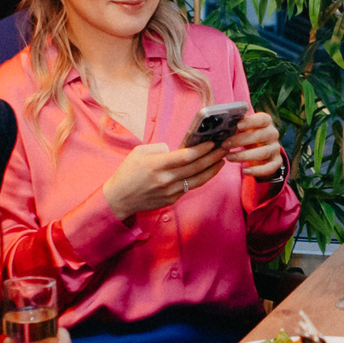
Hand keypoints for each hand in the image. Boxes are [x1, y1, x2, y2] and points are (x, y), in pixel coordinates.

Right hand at [103, 140, 226, 221]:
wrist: (119, 199)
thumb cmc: (127, 173)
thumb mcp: (139, 152)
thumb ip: (160, 148)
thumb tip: (177, 149)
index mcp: (157, 165)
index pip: (186, 156)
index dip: (202, 149)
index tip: (213, 143)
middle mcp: (166, 179)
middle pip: (196, 168)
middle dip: (213, 157)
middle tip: (224, 148)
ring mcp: (170, 192)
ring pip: (198, 180)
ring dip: (212, 170)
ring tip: (221, 160)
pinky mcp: (172, 199)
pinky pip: (189, 187)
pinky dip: (199, 178)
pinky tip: (206, 171)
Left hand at [225, 110, 284, 183]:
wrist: (261, 151)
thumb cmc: (248, 136)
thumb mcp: (244, 129)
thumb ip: (236, 126)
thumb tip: (220, 125)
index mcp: (266, 122)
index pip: (262, 119)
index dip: (251, 122)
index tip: (238, 126)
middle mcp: (273, 134)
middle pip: (259, 136)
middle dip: (240, 141)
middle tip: (225, 145)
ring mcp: (275, 148)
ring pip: (262, 152)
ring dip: (244, 156)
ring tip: (229, 157)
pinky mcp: (276, 162)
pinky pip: (268, 167)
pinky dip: (256, 170)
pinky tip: (245, 171)